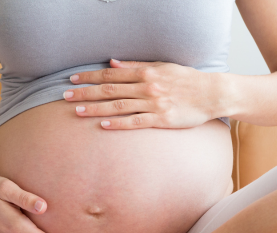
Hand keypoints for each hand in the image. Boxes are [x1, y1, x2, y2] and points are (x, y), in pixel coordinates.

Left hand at [63, 59, 221, 128]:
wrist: (211, 94)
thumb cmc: (186, 80)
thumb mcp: (161, 67)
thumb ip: (136, 66)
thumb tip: (112, 62)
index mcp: (145, 72)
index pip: (111, 74)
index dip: (90, 76)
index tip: (73, 80)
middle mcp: (146, 87)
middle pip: (109, 89)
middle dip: (85, 93)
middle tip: (65, 97)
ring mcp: (153, 103)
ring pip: (118, 106)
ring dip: (95, 108)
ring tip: (76, 112)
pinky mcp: (161, 119)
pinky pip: (135, 122)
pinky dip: (117, 124)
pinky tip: (102, 125)